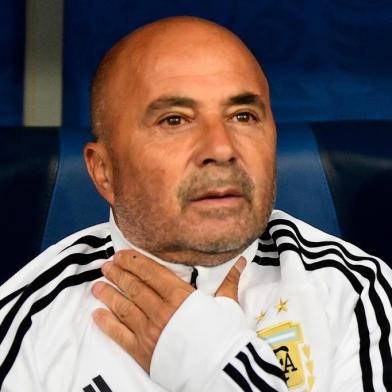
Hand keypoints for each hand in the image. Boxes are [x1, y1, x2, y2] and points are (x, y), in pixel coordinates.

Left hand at [92, 250, 245, 372]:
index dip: (133, 262)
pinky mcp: (143, 352)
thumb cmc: (226, 336)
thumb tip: (240, 260)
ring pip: (123, 307)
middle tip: (106, 265)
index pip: (150, 272)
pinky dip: (106, 324)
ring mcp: (149, 332)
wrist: (222, 372)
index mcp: (180, 296)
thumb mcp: (228, 305)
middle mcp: (161, 310)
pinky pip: (119, 335)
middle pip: (133, 287)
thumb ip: (228, 280)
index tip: (121, 254)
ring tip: (97, 285)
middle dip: (118, 274)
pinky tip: (96, 314)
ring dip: (108, 295)